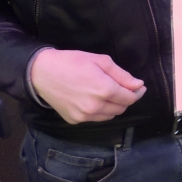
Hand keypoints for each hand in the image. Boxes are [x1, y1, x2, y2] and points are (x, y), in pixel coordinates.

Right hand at [30, 49, 145, 123]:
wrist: (42, 73)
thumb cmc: (72, 62)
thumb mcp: (100, 61)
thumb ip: (122, 75)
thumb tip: (138, 85)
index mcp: (104, 90)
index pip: (129, 98)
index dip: (137, 93)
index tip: (140, 87)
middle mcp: (95, 107)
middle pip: (121, 109)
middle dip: (126, 99)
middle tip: (125, 88)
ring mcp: (84, 116)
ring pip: (109, 116)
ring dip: (114, 106)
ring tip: (110, 93)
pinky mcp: (74, 120)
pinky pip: (95, 118)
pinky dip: (100, 111)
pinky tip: (95, 99)